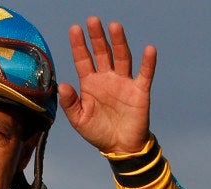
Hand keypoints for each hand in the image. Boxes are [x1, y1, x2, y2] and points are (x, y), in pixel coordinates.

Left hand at [58, 16, 156, 154]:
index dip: (79, 45)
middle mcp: (107, 78)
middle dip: (97, 37)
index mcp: (90, 83)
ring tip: (114, 26)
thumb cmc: (98, 132)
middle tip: (93, 20)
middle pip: (102, 53)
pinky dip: (148, 62)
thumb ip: (69, 103)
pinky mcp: (139, 91)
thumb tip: (61, 85)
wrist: (120, 147)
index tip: (75, 28)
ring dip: (119, 42)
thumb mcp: (79, 120)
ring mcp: (124, 83)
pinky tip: (148, 49)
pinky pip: (145, 74)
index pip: (83, 59)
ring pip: (121, 58)